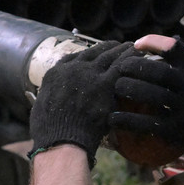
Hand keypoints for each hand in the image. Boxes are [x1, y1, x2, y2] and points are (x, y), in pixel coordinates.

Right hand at [29, 40, 137, 167]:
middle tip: (120, 45)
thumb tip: (54, 99)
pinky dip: (131, 60)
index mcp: (55, 73)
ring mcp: (88, 74)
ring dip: (122, 50)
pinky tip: (141, 57)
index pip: (74, 57)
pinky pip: (121, 66)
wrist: (61, 139)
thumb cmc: (50, 131)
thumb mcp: (42, 107)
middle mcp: (71, 69)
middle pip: (94, 52)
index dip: (89, 54)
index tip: (97, 53)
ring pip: (109, 56)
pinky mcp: (104, 83)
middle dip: (108, 48)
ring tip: (132, 47)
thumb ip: (52, 96)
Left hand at [110, 35, 183, 160]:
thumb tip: (172, 40)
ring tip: (116, 86)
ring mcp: (183, 110)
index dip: (153, 42)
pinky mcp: (174, 130)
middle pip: (158, 72)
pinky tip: (112, 116)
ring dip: (128, 89)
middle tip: (119, 67)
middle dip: (134, 67)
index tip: (137, 44)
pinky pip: (145, 123)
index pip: (174, 49)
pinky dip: (126, 120)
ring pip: (150, 95)